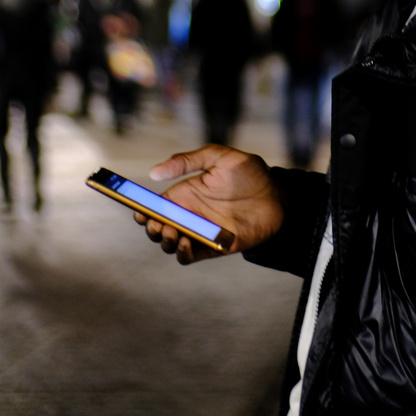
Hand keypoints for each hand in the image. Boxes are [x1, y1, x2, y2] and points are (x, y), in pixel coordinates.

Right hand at [134, 145, 284, 264]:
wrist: (277, 196)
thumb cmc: (249, 174)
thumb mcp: (219, 158)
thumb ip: (188, 161)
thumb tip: (155, 171)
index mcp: (185, 194)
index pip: (154, 205)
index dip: (141, 209)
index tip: (138, 209)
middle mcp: (188, 214)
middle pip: (157, 227)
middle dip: (150, 227)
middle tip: (157, 223)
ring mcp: (199, 232)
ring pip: (170, 244)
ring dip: (165, 241)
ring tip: (173, 232)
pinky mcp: (212, 247)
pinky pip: (189, 257)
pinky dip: (182, 254)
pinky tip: (186, 243)